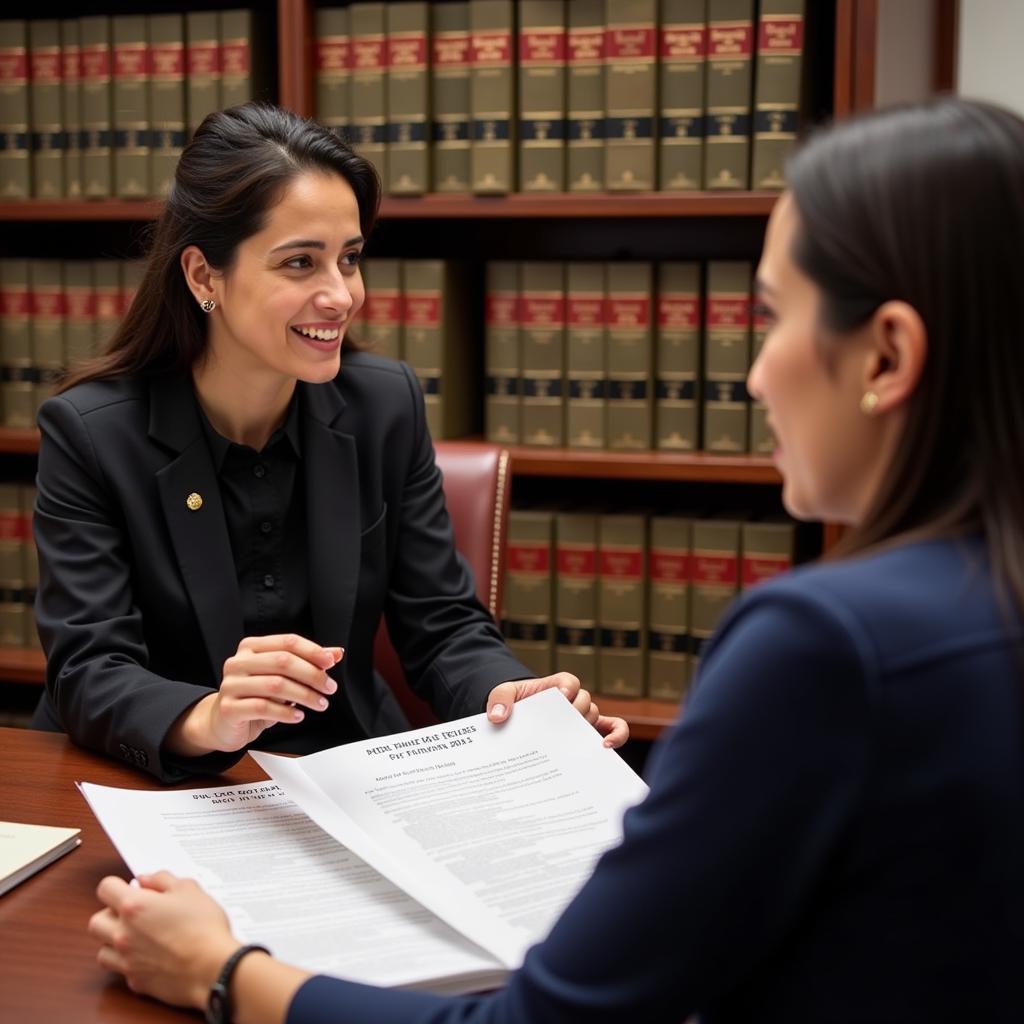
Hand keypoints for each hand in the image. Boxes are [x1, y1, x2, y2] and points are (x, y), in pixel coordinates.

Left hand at [88, 871, 240, 1009]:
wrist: (212, 967)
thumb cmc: (203, 927)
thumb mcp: (190, 889)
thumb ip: (163, 879)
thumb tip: (146, 879)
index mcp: (134, 907)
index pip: (105, 888)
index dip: (118, 885)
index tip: (132, 888)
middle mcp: (123, 934)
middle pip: (96, 921)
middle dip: (111, 913)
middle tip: (134, 912)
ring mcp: (126, 961)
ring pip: (102, 949)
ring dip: (114, 940)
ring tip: (138, 935)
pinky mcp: (136, 981)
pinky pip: (121, 969)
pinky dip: (130, 961)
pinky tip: (150, 955)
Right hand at [166, 634, 343, 755]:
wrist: (223, 723)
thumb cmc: (255, 696)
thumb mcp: (282, 677)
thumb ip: (307, 663)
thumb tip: (336, 653)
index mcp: (251, 647)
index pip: (287, 641)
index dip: (312, 651)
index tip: (331, 662)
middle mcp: (238, 662)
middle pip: (283, 661)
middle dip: (312, 675)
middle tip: (329, 688)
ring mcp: (231, 684)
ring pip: (276, 685)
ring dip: (304, 695)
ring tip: (320, 704)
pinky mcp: (229, 707)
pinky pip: (263, 707)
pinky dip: (286, 712)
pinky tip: (299, 716)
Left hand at [486, 673, 629, 747]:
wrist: (517, 720)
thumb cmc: (514, 704)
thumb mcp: (501, 694)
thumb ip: (498, 700)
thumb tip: (497, 717)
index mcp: (555, 685)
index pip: (570, 681)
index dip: (568, 688)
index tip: (560, 697)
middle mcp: (573, 699)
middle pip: (585, 701)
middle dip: (576, 712)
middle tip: (563, 726)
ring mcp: (582, 716)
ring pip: (596, 715)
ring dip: (587, 725)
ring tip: (579, 740)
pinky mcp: (588, 731)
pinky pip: (614, 727)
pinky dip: (617, 734)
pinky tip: (606, 746)